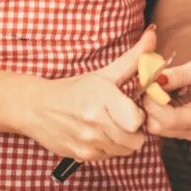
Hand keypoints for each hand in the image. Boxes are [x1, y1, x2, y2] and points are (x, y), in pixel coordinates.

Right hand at [20, 29, 156, 161]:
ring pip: (123, 151)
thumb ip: (134, 58)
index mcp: (102, 98)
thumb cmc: (75, 89)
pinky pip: (108, 157)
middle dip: (133, 130)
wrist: (37, 107)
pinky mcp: (81, 155)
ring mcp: (87, 141)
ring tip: (111, 125)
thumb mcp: (104, 73)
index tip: (132, 108)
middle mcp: (94, 122)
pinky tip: (98, 135)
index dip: (139, 116)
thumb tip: (153, 34)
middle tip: (123, 118)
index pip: (137, 121)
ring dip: (122, 140)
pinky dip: (108, 148)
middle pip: (134, 140)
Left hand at [142, 57, 190, 140]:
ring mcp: (185, 132)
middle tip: (151, 84)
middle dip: (149, 105)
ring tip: (160, 88)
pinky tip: (163, 95)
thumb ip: (179, 74)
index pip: (169, 120)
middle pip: (158, 126)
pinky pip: (157, 122)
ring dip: (151, 106)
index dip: (153, 103)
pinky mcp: (178, 130)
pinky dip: (154, 108)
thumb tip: (155, 80)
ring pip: (154, 125)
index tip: (149, 83)